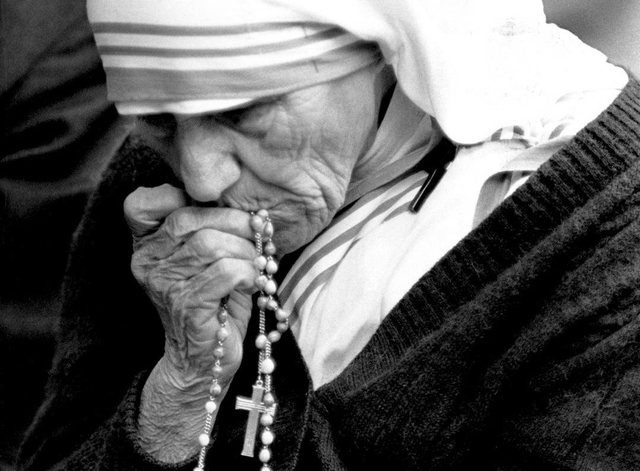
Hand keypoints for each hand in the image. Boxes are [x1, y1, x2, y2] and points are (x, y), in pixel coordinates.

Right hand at [124, 183, 257, 388]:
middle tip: (259, 235)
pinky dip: (248, 272)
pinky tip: (254, 283)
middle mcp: (147, 262)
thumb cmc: (212, 302)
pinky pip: (225, 271)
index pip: (141, 204)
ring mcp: (164, 285)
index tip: (214, 210)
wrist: (202, 359)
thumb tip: (252, 209)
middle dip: (234, 222)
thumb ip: (211, 229)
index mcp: (147, 246)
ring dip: (246, 251)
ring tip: (258, 264)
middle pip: (189, 218)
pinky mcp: (187, 305)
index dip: (175, 196)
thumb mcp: (205, 261)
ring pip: (211, 244)